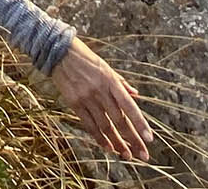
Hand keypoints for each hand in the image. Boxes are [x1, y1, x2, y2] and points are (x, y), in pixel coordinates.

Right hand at [50, 37, 151, 160]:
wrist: (57, 51)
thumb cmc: (85, 58)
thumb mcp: (106, 67)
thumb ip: (121, 83)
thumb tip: (136, 95)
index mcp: (110, 80)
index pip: (129, 106)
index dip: (140, 123)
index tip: (149, 139)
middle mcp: (100, 91)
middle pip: (119, 120)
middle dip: (133, 140)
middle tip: (143, 155)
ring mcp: (86, 97)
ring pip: (105, 126)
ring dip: (117, 143)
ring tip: (126, 155)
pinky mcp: (74, 102)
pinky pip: (89, 124)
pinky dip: (99, 138)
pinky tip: (108, 148)